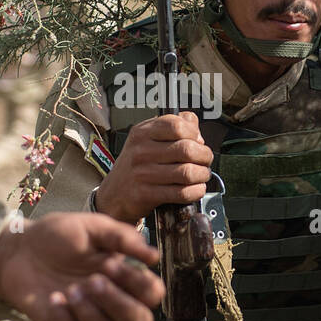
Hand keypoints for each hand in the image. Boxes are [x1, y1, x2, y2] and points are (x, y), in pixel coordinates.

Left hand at [0, 212, 164, 320]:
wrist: (19, 249)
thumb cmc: (60, 236)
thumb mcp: (93, 226)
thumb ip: (123, 237)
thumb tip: (154, 256)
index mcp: (126, 278)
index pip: (152, 294)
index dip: (138, 283)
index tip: (111, 263)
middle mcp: (113, 302)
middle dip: (119, 304)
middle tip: (93, 280)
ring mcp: (90, 319)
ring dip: (93, 315)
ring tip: (71, 290)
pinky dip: (65, 319)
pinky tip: (53, 298)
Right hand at [93, 112, 213, 223]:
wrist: (115, 194)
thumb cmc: (137, 165)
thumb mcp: (147, 139)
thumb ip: (171, 127)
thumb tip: (195, 126)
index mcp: (142, 132)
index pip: (177, 125)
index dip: (194, 133)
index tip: (198, 141)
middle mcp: (140, 151)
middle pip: (187, 149)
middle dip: (204, 156)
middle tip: (205, 160)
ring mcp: (142, 173)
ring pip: (187, 172)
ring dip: (202, 175)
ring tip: (202, 175)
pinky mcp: (146, 194)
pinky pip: (181, 193)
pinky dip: (196, 191)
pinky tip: (196, 188)